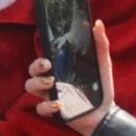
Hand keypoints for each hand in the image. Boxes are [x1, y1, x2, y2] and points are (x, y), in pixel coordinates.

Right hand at [24, 20, 114, 135]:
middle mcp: (52, 80)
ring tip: (52, 83)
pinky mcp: (53, 110)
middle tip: (47, 66)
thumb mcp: (102, 64)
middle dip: (35, 66)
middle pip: (32, 70)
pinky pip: (40, 108)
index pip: (43, 59)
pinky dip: (47, 106)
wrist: (105, 112)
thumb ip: (100, 44)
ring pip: (30, 86)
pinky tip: (59, 105)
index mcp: (60, 68)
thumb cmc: (101, 87)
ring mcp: (50, 95)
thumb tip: (98, 23)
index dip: (40, 57)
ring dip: (37, 83)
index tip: (47, 56)